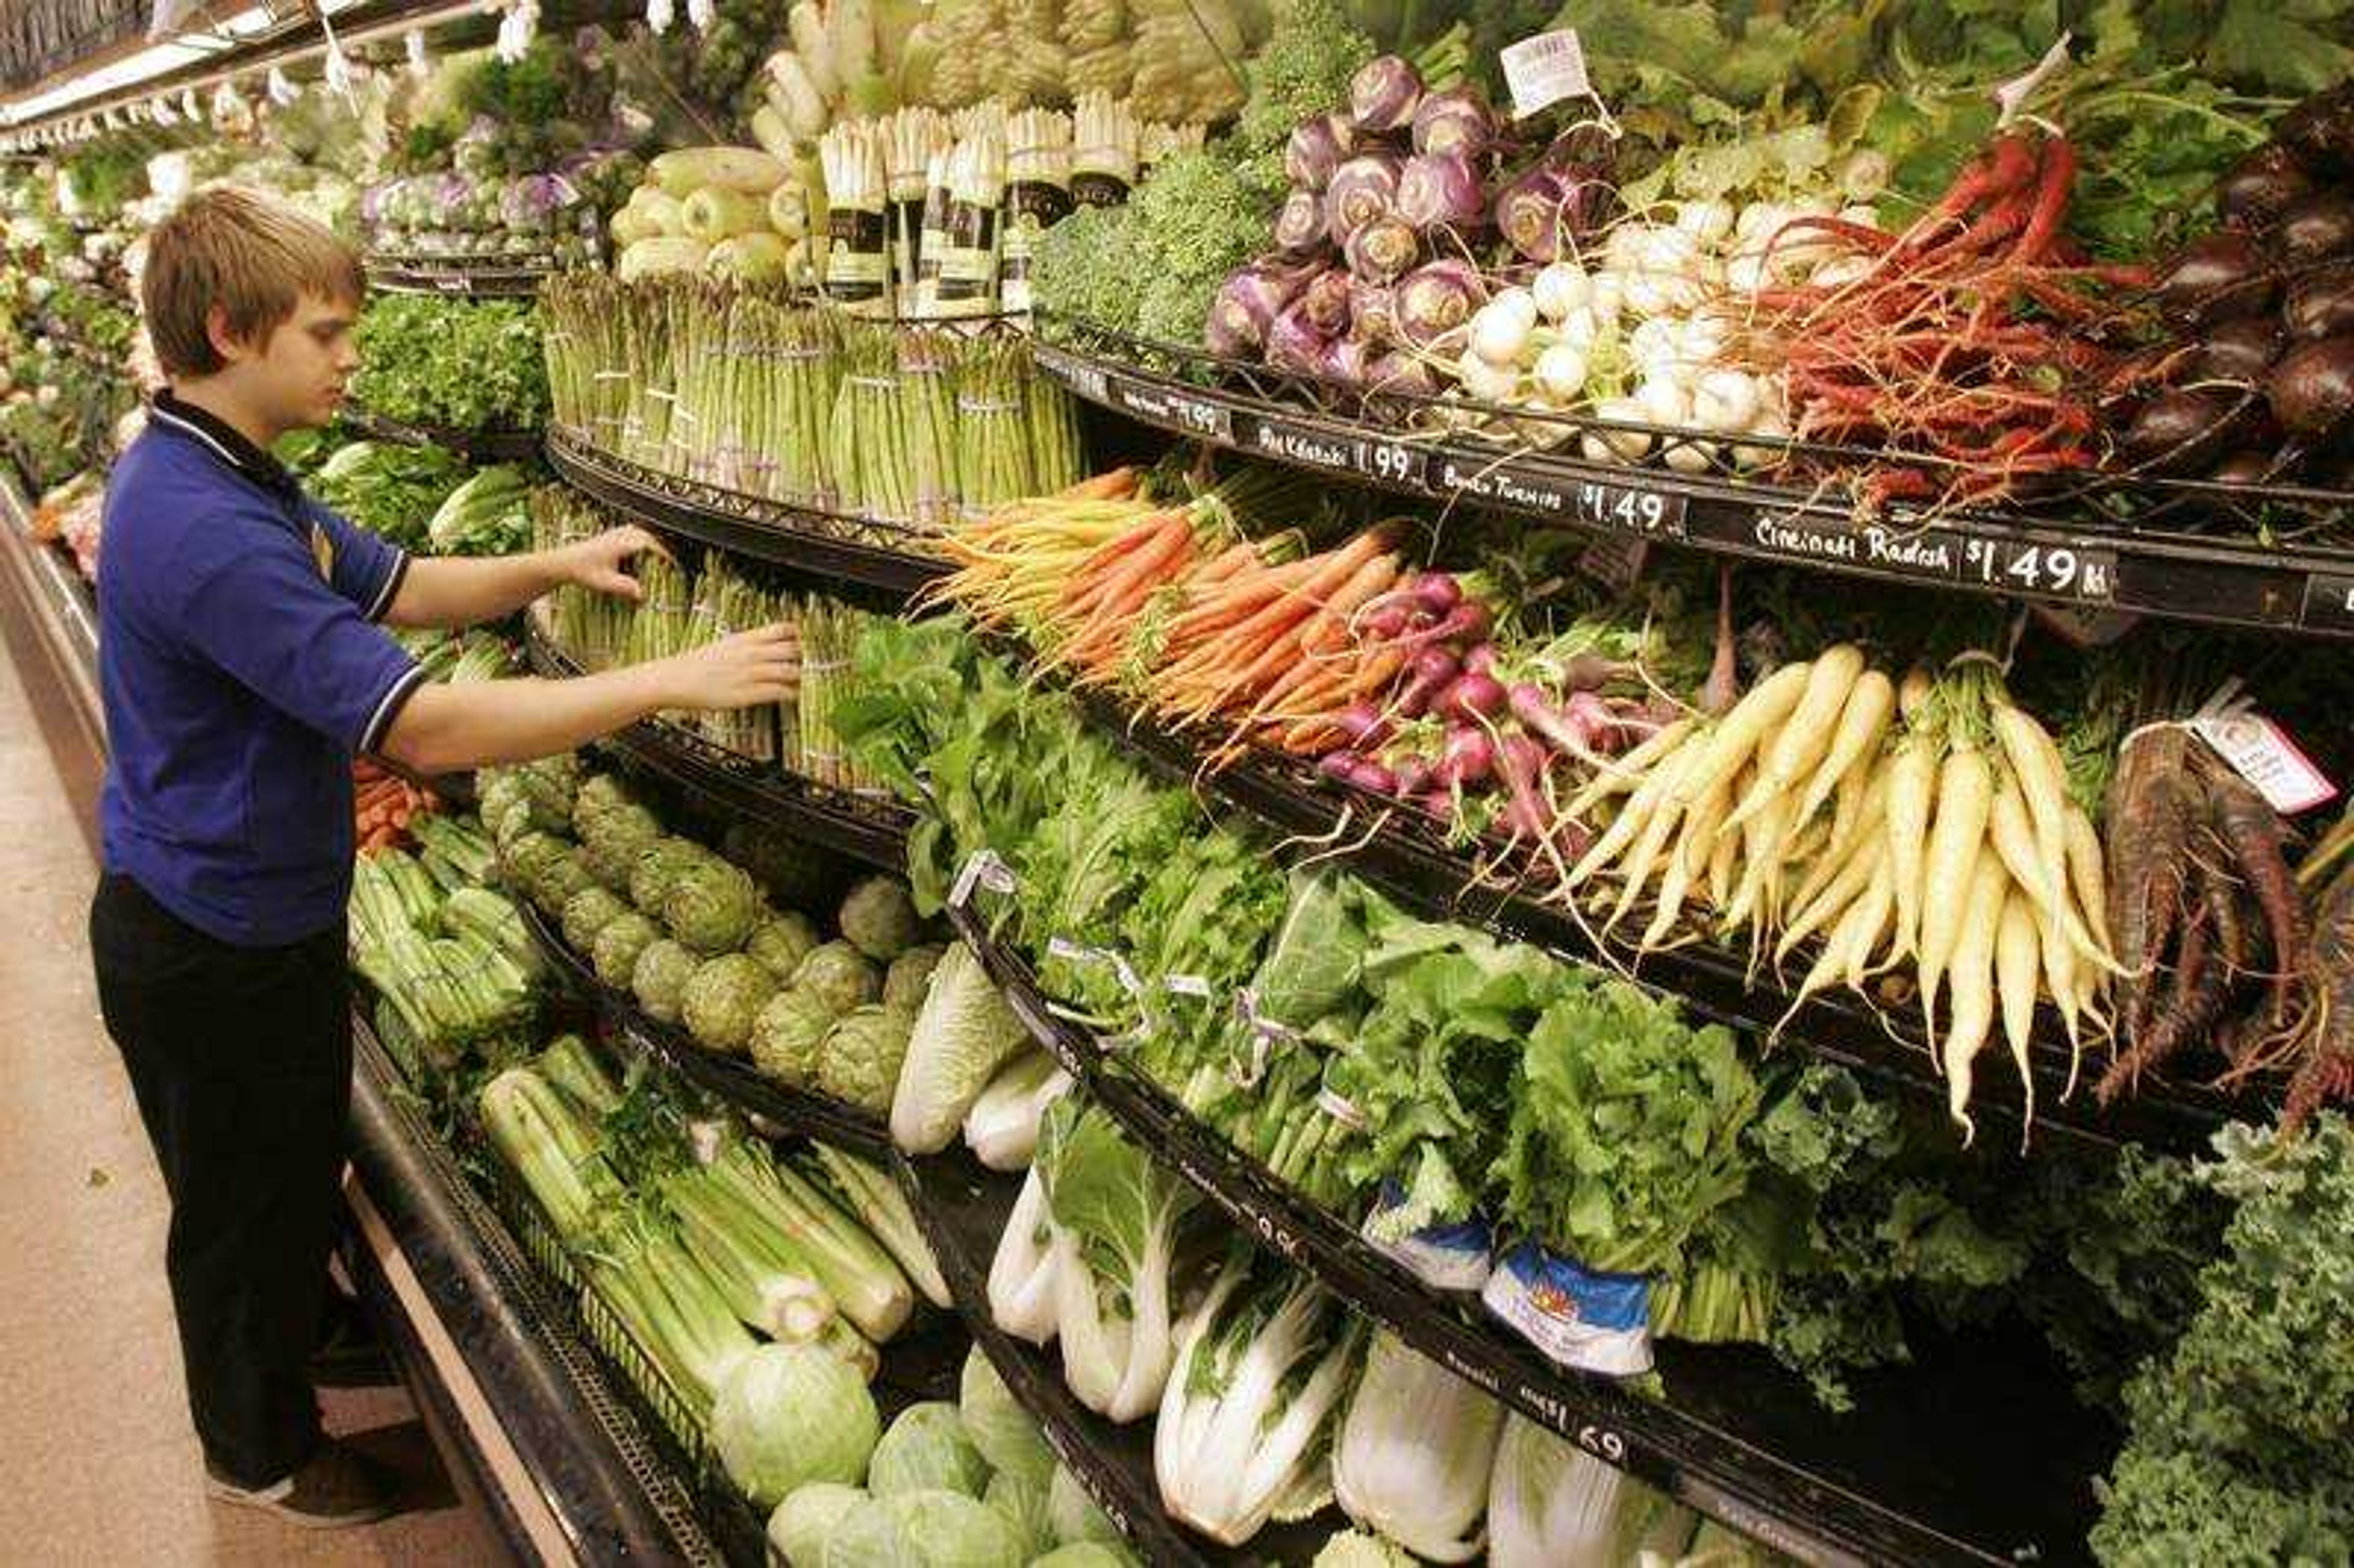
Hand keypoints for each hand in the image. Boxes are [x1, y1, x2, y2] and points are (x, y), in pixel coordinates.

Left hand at [566, 526, 663, 599]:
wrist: (563, 562)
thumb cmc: (582, 571)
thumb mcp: (605, 583)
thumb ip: (624, 588)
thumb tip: (642, 595)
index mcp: (622, 543)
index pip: (651, 545)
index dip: (665, 554)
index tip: (674, 564)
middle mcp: (620, 535)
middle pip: (649, 536)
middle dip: (662, 548)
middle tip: (671, 562)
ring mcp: (615, 534)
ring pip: (641, 533)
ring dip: (652, 543)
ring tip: (661, 556)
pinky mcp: (611, 536)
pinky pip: (633, 534)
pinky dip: (642, 541)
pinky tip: (643, 551)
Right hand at [657, 623, 801, 709]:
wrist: (676, 680)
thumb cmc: (698, 664)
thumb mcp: (726, 644)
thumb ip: (749, 644)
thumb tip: (769, 644)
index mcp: (746, 638)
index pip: (784, 629)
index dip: (800, 635)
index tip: (808, 641)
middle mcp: (752, 653)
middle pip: (793, 649)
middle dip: (806, 657)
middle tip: (812, 664)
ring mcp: (751, 674)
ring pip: (790, 671)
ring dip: (801, 677)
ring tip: (806, 682)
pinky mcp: (747, 694)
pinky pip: (779, 692)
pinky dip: (791, 694)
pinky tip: (794, 696)